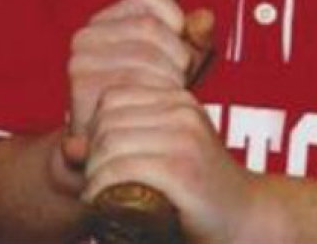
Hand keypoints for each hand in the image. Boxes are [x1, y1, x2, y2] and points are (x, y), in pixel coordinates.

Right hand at [67, 0, 214, 138]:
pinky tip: (157, 112)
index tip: (183, 51)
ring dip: (169, 79)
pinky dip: (154, 97)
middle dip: (177, 55)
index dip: (176, 22)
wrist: (115, 152)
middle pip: (149, 26)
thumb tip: (206, 18)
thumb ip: (195, 37)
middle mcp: (86, 36)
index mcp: (107, 19)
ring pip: (144, 55)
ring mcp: (81, 62)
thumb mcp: (179, 61)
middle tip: (182, 84)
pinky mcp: (82, 91)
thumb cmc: (150, 98)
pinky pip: (133, 84)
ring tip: (170, 99)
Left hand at [83, 86, 258, 243]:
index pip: (113, 97)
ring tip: (98, 197)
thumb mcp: (166, 154)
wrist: (246, 218)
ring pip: (111, 145)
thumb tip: (70, 147)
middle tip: (95, 185)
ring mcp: (185, 139)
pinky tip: (102, 206)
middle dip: (91, 156)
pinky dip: (102, 190)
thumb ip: (126, 143)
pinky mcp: (183, 171)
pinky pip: (123, 170)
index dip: (95, 128)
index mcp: (179, 100)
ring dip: (93, 177)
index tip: (100, 160)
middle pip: (107, 122)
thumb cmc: (199, 192)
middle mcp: (183, 112)